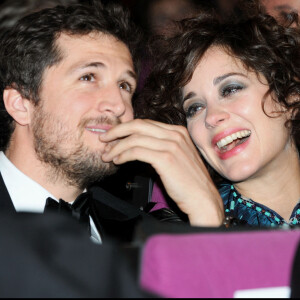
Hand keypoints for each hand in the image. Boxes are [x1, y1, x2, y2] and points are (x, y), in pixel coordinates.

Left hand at [100, 119, 223, 226]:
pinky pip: (137, 151)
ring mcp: (171, 145)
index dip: (127, 128)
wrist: (203, 199)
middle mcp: (175, 134)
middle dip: (117, 131)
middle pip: (138, 125)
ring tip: (107, 155)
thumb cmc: (189, 183)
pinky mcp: (166, 158)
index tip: (114, 136)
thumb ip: (161, 147)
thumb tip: (137, 145)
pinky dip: (123, 154)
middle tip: (104, 139)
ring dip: (117, 146)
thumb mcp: (177, 157)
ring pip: (135, 138)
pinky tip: (117, 161)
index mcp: (178, 132)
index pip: (146, 123)